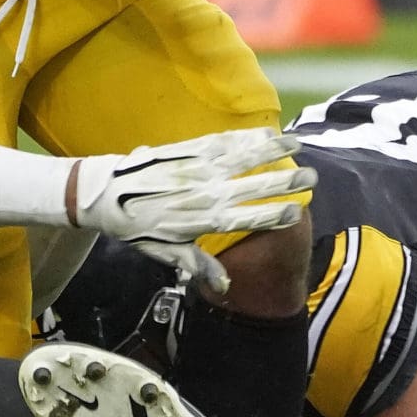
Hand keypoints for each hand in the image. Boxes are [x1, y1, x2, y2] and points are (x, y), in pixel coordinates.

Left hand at [68, 128, 315, 293]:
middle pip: (251, 185)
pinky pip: (222, 141)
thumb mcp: (166, 253)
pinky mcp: (187, 149)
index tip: (298, 211)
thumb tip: (226, 285)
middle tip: (311, 177)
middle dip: (284, 180)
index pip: (244, 218)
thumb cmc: (137, 229)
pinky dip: (245, 136)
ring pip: (240, 157)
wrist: (105, 195)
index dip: (272, 214)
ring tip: (296, 143)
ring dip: (271, 149)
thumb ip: (198, 264)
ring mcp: (196, 168)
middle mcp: (203, 192)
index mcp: (201, 220)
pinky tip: (265, 132)